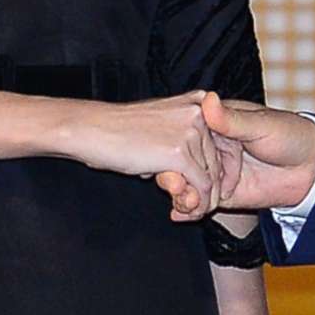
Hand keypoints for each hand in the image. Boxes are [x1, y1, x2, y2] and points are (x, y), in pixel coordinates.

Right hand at [60, 93, 226, 212]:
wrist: (91, 128)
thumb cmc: (118, 130)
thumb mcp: (160, 123)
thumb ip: (183, 138)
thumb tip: (198, 169)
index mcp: (198, 102)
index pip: (223, 143)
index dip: (221, 171)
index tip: (213, 191)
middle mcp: (200, 114)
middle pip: (218, 162)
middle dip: (210, 189)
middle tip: (198, 208)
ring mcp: (190, 132)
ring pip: (210, 177)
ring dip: (201, 200)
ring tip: (189, 211)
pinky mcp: (179, 154)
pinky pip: (200, 187)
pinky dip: (195, 203)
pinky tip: (184, 211)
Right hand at [157, 94, 314, 221]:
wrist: (313, 168)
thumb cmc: (290, 135)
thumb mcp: (260, 125)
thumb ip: (231, 120)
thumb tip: (208, 101)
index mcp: (216, 124)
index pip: (185, 135)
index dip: (173, 148)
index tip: (168, 160)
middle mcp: (211, 149)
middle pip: (182, 164)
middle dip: (174, 177)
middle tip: (174, 186)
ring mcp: (216, 173)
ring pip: (188, 186)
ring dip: (180, 196)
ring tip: (183, 202)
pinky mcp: (223, 195)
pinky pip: (200, 204)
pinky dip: (188, 211)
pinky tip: (180, 215)